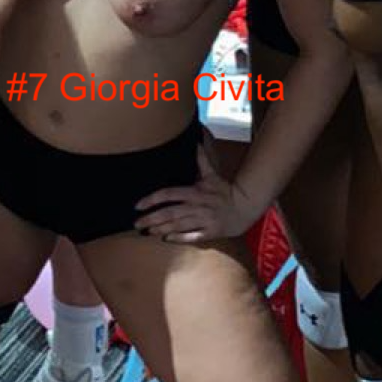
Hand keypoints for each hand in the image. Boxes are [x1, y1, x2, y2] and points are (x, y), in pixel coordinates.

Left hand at [133, 144, 262, 242]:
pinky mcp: (210, 232)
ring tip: (148, 231)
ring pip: (178, 225)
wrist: (245, 207)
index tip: (137, 205)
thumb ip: (201, 161)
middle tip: (136, 223)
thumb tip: (196, 143)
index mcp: (195, 192)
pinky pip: (192, 236)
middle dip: (151, 218)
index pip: (168, 194)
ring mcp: (203, 220)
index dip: (152, 199)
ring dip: (161, 228)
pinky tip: (167, 238)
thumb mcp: (212, 175)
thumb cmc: (225, 191)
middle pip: (169, 213)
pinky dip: (179, 238)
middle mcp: (197, 206)